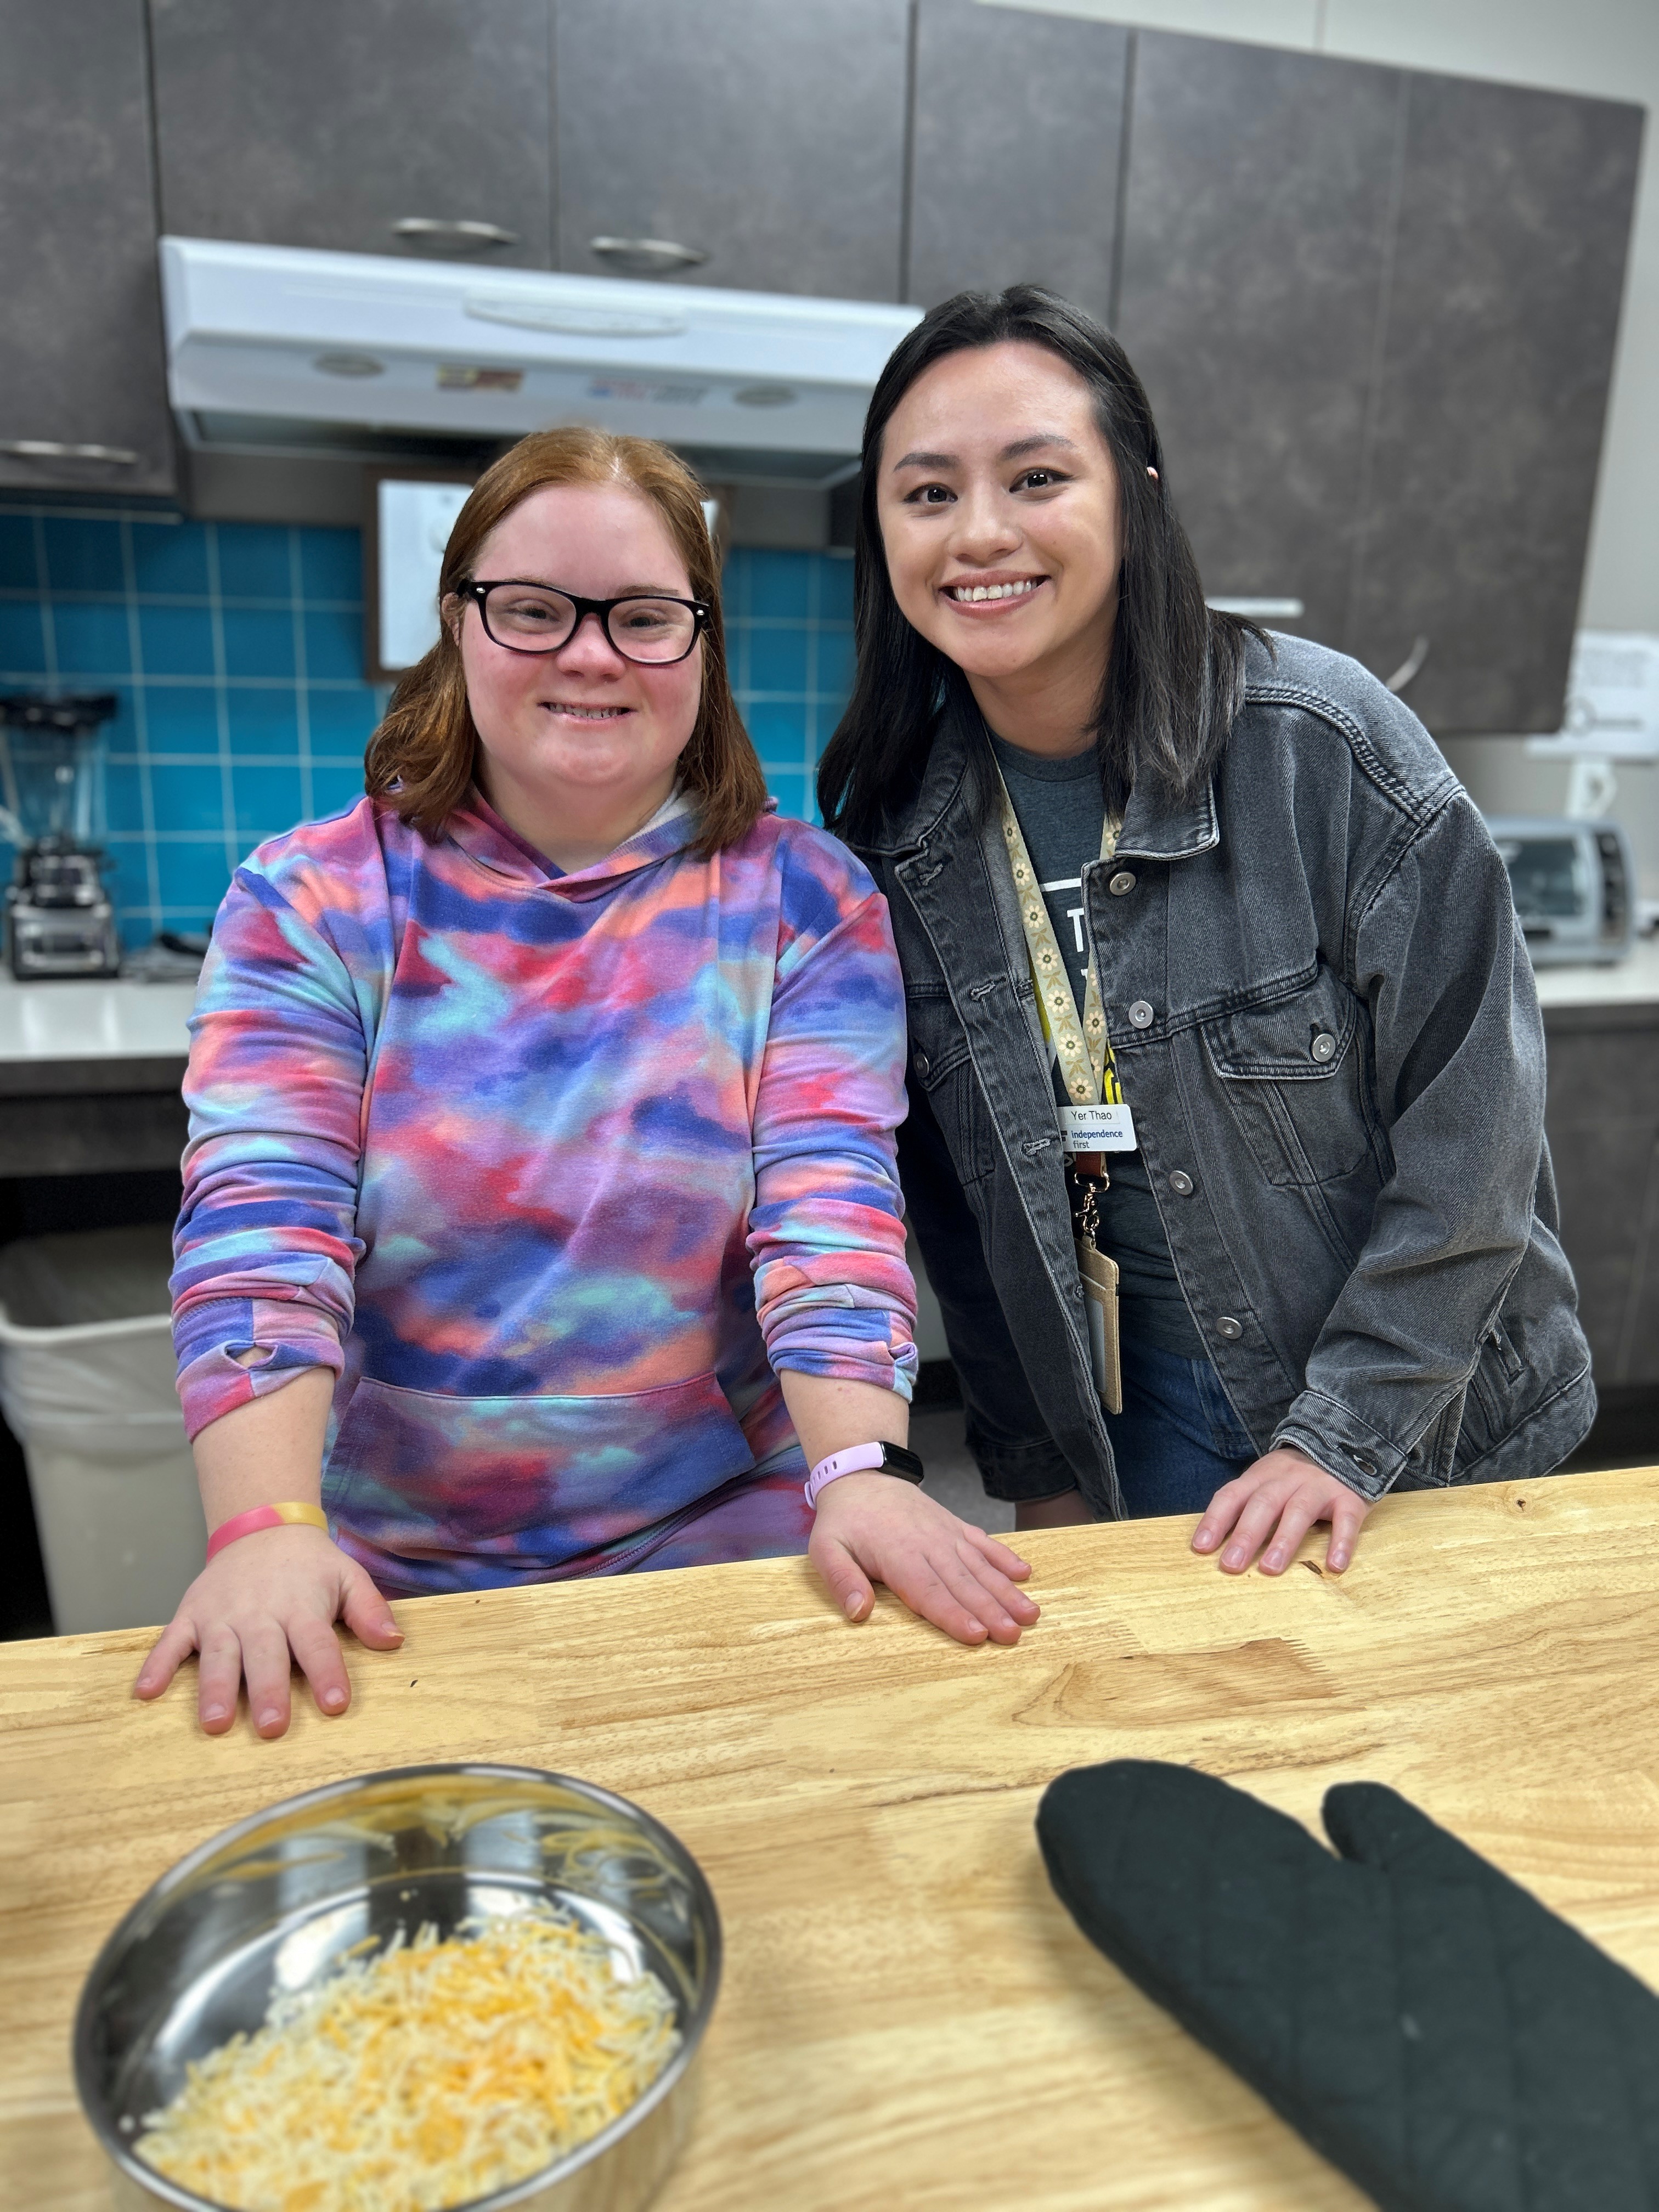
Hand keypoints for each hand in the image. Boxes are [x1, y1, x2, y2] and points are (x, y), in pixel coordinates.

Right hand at [133, 1524, 402, 1737]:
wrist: (262, 1527)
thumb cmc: (309, 1565)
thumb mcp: (348, 1576)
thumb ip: (369, 1609)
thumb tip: (394, 1641)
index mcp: (300, 1607)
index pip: (317, 1643)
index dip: (327, 1672)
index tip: (335, 1704)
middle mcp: (259, 1613)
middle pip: (265, 1655)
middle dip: (267, 1691)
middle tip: (271, 1727)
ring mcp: (221, 1615)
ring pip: (218, 1654)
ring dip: (214, 1688)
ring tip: (214, 1723)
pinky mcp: (191, 1615)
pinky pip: (171, 1641)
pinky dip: (158, 1665)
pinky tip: (147, 1692)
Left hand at [808, 1472, 1039, 1644]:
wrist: (862, 1476)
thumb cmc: (844, 1520)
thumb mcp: (826, 1549)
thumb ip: (841, 1580)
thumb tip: (858, 1613)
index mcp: (897, 1555)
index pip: (929, 1591)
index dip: (953, 1614)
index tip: (977, 1635)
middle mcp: (928, 1544)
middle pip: (963, 1583)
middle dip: (990, 1610)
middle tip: (1014, 1634)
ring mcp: (946, 1533)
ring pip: (980, 1566)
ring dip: (1006, 1591)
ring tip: (1030, 1613)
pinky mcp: (955, 1526)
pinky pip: (984, 1542)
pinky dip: (1005, 1557)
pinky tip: (1025, 1573)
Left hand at [1191, 1447, 1371, 1575]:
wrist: (1343, 1442)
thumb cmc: (1295, 1476)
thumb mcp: (1265, 1481)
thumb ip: (1244, 1505)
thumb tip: (1212, 1542)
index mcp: (1260, 1476)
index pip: (1232, 1495)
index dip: (1215, 1520)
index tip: (1201, 1548)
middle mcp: (1287, 1479)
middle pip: (1263, 1504)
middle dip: (1245, 1535)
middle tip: (1231, 1565)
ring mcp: (1318, 1487)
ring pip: (1299, 1511)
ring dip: (1283, 1541)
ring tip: (1270, 1569)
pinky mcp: (1349, 1497)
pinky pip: (1345, 1520)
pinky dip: (1341, 1543)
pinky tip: (1334, 1566)